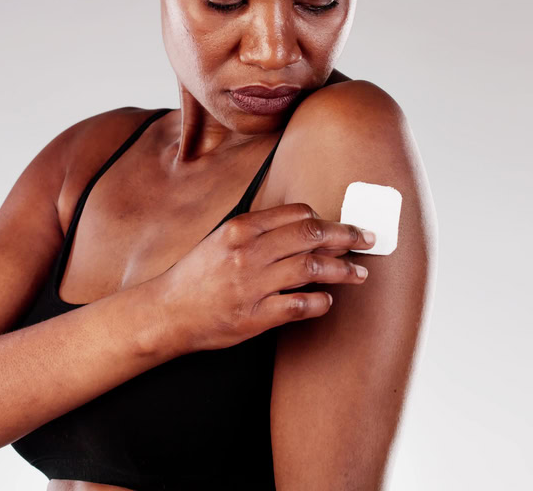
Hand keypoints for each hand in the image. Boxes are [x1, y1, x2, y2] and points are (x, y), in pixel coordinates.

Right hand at [149, 203, 375, 353]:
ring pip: (311, 269)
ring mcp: (251, 286)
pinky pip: (298, 306)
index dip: (327, 220)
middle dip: (346, 236)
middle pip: (311, 236)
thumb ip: (260, 230)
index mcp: (241, 229)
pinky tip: (327, 301)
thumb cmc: (197, 275)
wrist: (166, 313)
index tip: (343, 228)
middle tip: (367, 240)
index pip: (297, 214)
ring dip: (343, 270)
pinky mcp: (253, 317)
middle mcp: (248, 253)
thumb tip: (305, 225)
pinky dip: (319, 303)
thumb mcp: (222, 239)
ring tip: (359, 274)